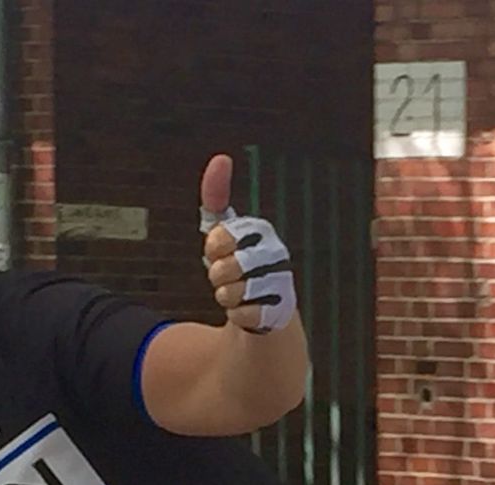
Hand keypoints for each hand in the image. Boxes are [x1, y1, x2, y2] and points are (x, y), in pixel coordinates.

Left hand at [199, 154, 296, 333]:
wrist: (266, 309)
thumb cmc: (240, 266)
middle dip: (217, 276)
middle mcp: (274, 252)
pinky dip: (237, 316)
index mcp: (259, 230)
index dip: (212, 249)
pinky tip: (247, 311)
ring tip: (237, 294)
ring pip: (230, 293)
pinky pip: (242, 315)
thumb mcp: (224, 233)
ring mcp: (280, 281)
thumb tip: (221, 159)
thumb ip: (217, 198)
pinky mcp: (282, 310)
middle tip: (227, 277)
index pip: (219, 236)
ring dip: (226, 297)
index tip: (218, 251)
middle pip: (224, 268)